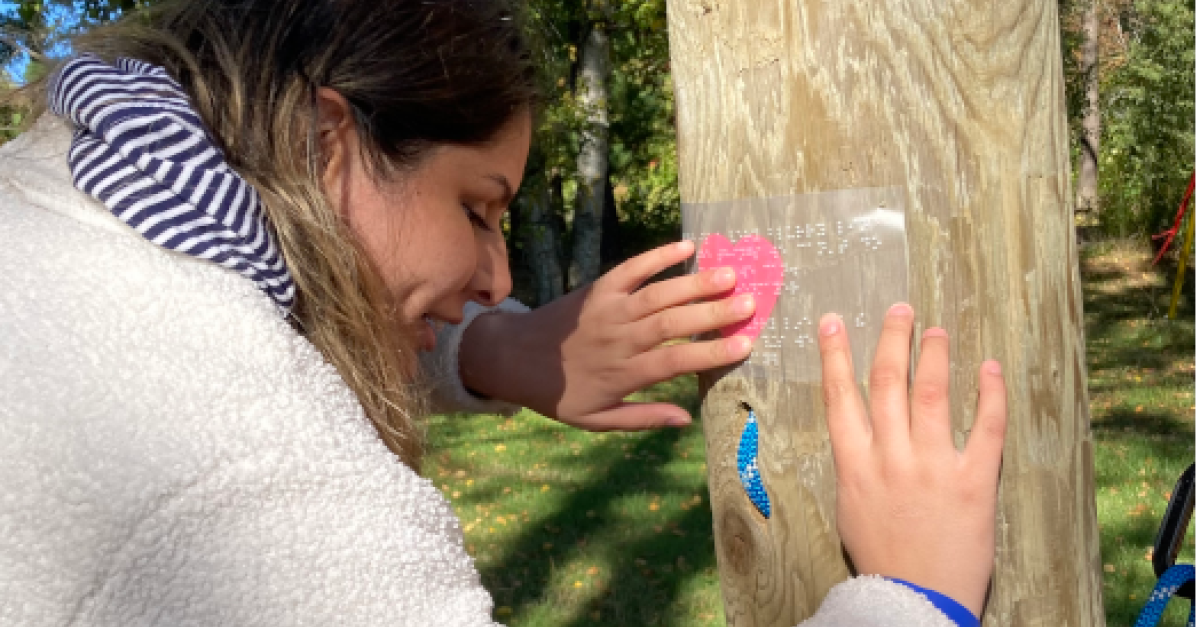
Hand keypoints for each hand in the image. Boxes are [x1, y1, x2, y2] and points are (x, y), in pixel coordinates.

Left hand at [459, 240, 754, 428]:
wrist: (512, 358)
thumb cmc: (559, 394)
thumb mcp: (595, 420)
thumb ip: (642, 418)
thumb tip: (686, 420)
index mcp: (623, 373)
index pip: (674, 363)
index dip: (709, 354)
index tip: (745, 346)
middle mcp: (619, 339)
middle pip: (672, 324)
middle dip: (712, 314)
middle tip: (751, 302)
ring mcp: (609, 310)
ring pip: (657, 294)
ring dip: (694, 283)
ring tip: (730, 274)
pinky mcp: (598, 289)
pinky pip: (631, 269)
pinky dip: (657, 256)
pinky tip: (686, 246)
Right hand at [817, 303, 1006, 617]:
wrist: (914, 602)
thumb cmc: (881, 560)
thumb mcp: (850, 509)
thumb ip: (856, 468)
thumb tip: (860, 434)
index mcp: (855, 466)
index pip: (840, 398)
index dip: (836, 355)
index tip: (834, 321)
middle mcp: (890, 458)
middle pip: (887, 383)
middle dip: (892, 339)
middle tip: (900, 309)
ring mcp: (932, 468)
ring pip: (931, 395)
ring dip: (934, 355)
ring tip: (937, 329)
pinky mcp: (974, 483)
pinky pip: (985, 428)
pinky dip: (989, 394)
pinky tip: (990, 368)